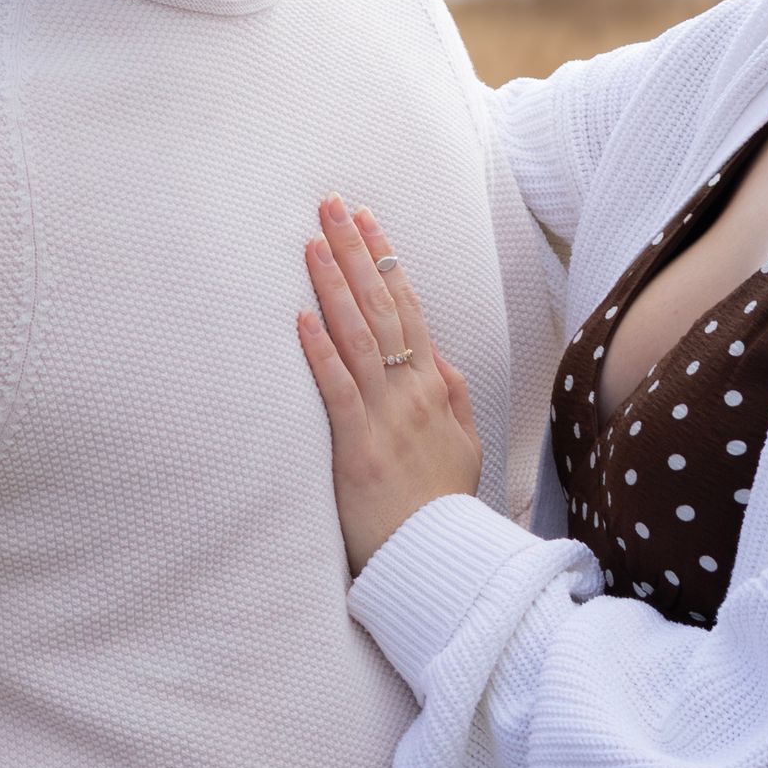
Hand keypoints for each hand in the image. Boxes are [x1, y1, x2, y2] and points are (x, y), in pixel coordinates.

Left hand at [298, 198, 482, 572]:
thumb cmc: (445, 507)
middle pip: (381, 306)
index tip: (367, 220)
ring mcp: (386, 417)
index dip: (385, 259)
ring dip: (332, 286)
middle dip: (355, 252)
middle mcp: (412, 390)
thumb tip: (443, 360)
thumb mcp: (466, 447)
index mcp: (435, 385)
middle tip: (331, 205)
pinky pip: (338, 390)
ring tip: (312, 242)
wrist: (440, 561)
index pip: (408, 306)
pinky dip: (320, 352)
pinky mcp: (357, 448)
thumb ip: (456, 399)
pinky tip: (301, 318)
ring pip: (358, 337)